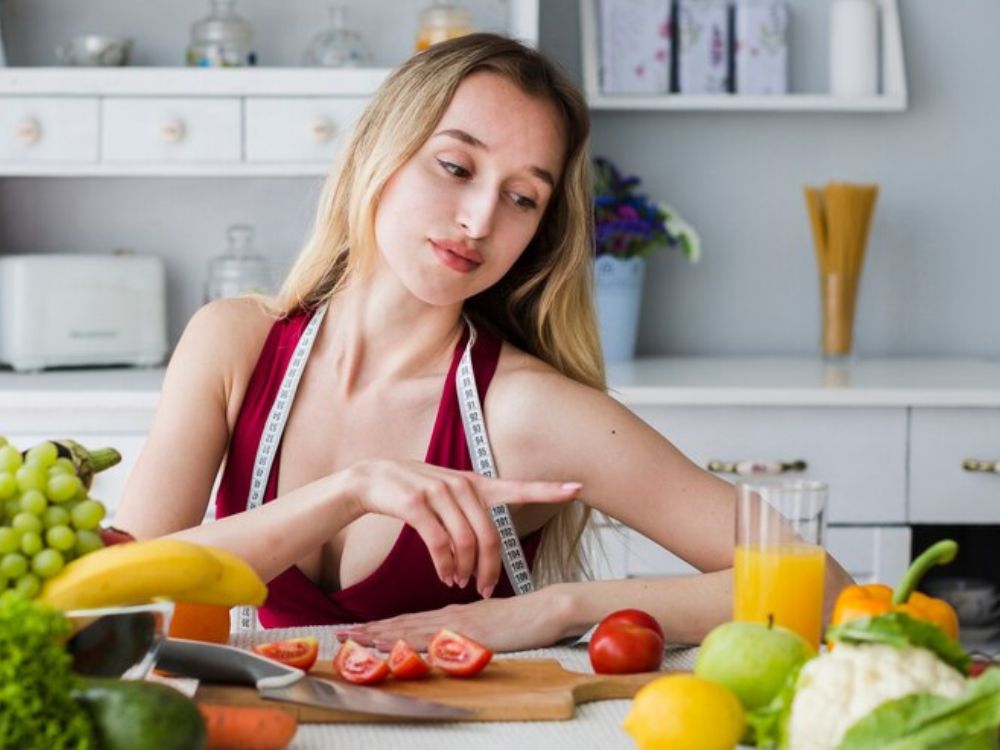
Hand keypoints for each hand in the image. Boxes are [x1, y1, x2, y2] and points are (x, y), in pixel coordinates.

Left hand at [334, 589, 571, 652]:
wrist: (551, 608)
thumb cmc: (529, 618)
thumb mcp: (493, 623)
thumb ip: (474, 628)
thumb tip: (457, 638)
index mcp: (455, 614)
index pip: (412, 621)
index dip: (384, 626)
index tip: (359, 630)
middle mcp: (451, 616)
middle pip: (403, 624)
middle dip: (371, 631)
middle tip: (340, 635)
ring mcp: (457, 624)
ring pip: (410, 630)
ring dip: (379, 636)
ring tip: (352, 640)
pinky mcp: (467, 633)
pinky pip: (429, 639)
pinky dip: (404, 641)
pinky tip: (389, 645)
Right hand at [338, 459, 580, 597]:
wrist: (372, 478)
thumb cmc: (415, 491)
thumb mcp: (448, 494)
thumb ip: (471, 512)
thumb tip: (485, 552)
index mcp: (476, 483)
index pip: (518, 486)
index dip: (549, 489)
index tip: (578, 488)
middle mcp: (462, 485)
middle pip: (490, 535)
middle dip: (491, 568)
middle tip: (486, 589)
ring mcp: (439, 493)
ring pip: (466, 542)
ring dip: (465, 570)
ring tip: (459, 583)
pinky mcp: (417, 505)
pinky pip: (440, 544)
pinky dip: (445, 565)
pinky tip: (445, 575)